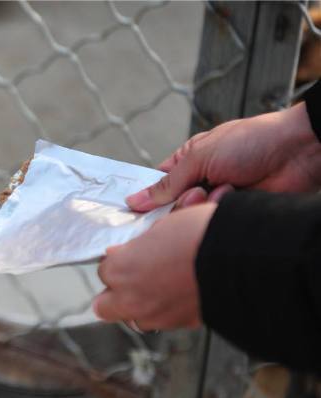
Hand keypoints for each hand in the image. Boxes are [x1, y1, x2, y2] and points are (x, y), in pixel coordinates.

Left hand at [93, 204, 216, 329]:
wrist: (242, 259)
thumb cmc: (201, 235)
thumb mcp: (163, 227)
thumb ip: (139, 244)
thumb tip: (130, 250)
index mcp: (119, 269)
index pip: (104, 269)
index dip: (119, 261)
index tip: (130, 255)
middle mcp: (130, 298)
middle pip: (105, 305)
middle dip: (114, 294)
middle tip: (132, 279)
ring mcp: (154, 316)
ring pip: (134, 317)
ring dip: (141, 305)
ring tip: (160, 287)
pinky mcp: (179, 325)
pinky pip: (163, 321)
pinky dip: (167, 311)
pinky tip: (181, 294)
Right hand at [127, 103, 320, 211]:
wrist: (298, 152)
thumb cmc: (251, 142)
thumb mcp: (200, 156)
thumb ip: (166, 183)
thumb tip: (134, 201)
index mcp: (188, 161)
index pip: (156, 185)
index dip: (146, 198)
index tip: (135, 211)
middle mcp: (200, 181)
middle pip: (171, 206)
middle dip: (182, 201)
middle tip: (198, 191)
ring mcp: (216, 198)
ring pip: (191, 216)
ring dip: (204, 204)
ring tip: (225, 189)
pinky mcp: (231, 213)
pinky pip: (211, 221)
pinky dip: (221, 209)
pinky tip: (236, 196)